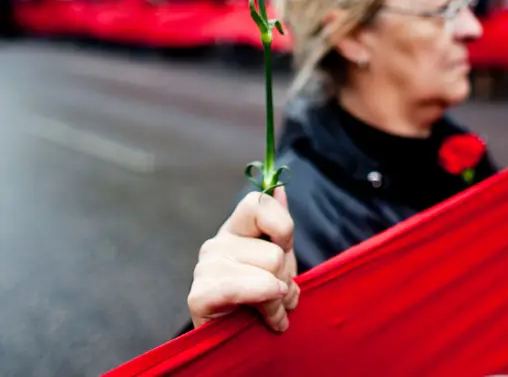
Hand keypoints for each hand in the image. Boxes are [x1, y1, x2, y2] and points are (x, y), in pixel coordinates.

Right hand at [188, 188, 299, 332]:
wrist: (237, 341)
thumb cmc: (260, 296)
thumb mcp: (278, 256)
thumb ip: (278, 224)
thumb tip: (278, 187)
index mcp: (236, 227)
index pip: (259, 203)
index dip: (283, 227)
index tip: (285, 249)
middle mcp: (217, 242)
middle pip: (275, 251)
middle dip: (286, 277)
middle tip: (280, 293)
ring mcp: (205, 268)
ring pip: (269, 273)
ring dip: (280, 299)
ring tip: (273, 310)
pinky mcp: (199, 296)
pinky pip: (239, 290)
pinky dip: (263, 303)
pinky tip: (270, 318)